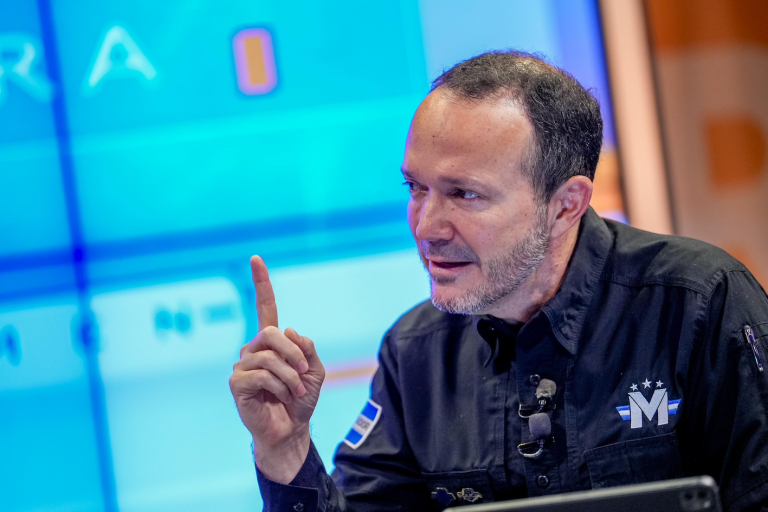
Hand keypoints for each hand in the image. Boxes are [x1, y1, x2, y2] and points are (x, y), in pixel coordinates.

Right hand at [229, 255, 325, 482]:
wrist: (292, 429)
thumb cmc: (301, 399)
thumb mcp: (315, 370)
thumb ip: (307, 348)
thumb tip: (287, 330)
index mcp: (272, 342)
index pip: (264, 307)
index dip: (261, 283)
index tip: (256, 258)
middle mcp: (253, 349)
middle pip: (272, 334)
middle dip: (293, 354)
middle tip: (303, 373)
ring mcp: (243, 366)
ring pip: (269, 358)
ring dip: (290, 377)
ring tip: (295, 391)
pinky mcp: (237, 384)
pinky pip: (262, 376)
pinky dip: (279, 387)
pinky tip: (280, 397)